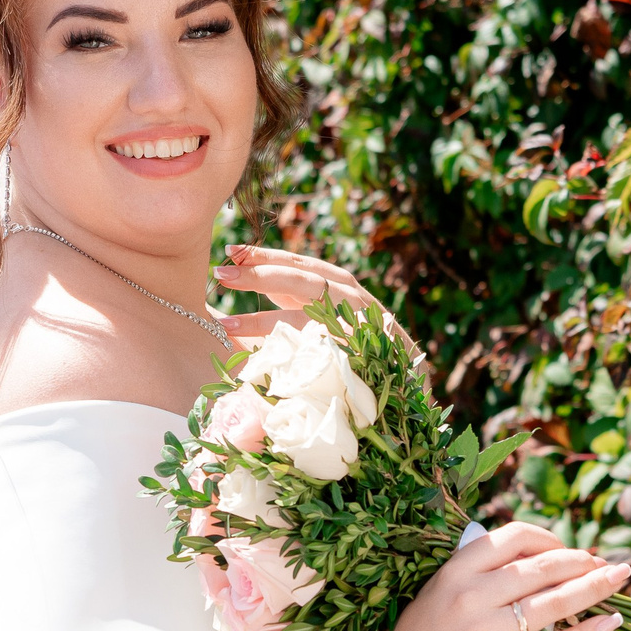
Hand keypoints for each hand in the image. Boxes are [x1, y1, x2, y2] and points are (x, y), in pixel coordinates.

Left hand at [214, 245, 418, 354]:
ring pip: (307, 317)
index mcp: (338, 284)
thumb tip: (241, 281)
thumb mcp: (323, 311)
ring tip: (227, 323)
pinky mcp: (360, 356)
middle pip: (301, 280)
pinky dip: (289, 354)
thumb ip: (289, 299)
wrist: (410, 378)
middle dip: (260, 275)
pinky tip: (260, 358)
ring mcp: (357, 326)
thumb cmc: (358, 343)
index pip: (297, 264)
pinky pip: (320, 352)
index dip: (264, 256)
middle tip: (220, 273)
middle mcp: (350, 298)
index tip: (230, 252)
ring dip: (264, 320)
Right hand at [353, 522, 629, 630]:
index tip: (570, 550)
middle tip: (609, 564)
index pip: (518, 537)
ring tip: (622, 579)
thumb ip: (485, 570)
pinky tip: (611, 622)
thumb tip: (549, 557)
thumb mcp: (443, 587)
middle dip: (585, 561)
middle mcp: (472, 596)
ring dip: (596, 586)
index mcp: (458, 569)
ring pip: (556, 602)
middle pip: (544, 567)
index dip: (553, 539)